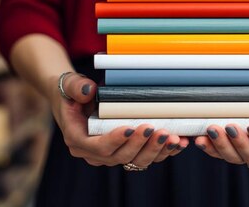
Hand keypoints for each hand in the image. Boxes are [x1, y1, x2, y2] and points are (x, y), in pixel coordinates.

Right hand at [48, 73, 189, 166]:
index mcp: (78, 140)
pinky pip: (146, 157)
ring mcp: (111, 156)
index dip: (115, 140)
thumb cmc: (74, 92)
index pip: (99, 147)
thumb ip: (77, 88)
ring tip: (170, 137)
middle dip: (140, 144)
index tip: (130, 128)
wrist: (76, 100)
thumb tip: (88, 90)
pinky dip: (163, 151)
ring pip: (136, 161)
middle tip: (154, 128)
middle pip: (120, 157)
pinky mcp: (126, 153)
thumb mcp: (71, 86)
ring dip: (155, 151)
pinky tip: (177, 143)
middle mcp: (94, 154)